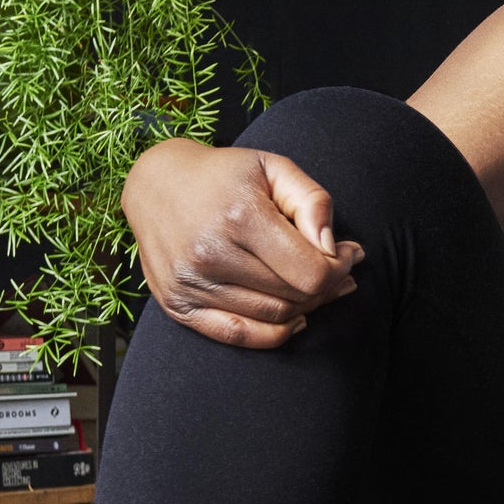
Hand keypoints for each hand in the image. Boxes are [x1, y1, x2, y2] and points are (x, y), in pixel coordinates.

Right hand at [122, 138, 365, 347]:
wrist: (154, 184)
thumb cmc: (224, 175)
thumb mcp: (273, 167)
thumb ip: (312, 201)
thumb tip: (334, 248)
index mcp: (239, 217)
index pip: (312, 272)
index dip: (340, 268)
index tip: (349, 253)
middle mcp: (210, 255)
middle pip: (296, 297)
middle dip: (329, 285)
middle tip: (339, 267)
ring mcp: (190, 284)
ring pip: (275, 318)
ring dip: (307, 306)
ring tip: (317, 284)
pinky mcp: (178, 304)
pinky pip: (239, 335)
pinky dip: (275, 333)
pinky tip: (295, 317)